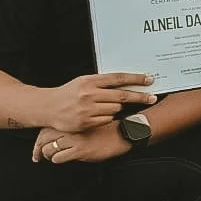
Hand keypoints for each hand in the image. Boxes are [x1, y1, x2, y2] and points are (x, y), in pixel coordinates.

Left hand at [32, 124, 129, 163]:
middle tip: (37, 156)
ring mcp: (74, 139)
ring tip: (51, 158)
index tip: (38, 146)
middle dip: (37, 149)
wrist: (123, 132)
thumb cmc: (107, 129)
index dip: (39, 139)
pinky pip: (59, 157)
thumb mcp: (87, 123)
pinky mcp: (80, 149)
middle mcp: (70, 128)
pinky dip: (57, 160)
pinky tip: (61, 159)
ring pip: (49, 149)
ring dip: (47, 156)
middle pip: (43, 138)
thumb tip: (59, 136)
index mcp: (72, 121)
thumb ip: (73, 127)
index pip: (46, 129)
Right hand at [40, 72, 155, 131]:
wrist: (48, 107)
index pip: (118, 78)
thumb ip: (101, 82)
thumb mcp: (82, 82)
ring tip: (103, 106)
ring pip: (115, 108)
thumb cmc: (68, 93)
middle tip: (152, 97)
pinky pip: (107, 120)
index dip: (135, 78)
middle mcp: (89, 94)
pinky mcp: (86, 122)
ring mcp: (88, 109)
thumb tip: (125, 82)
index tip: (149, 79)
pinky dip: (106, 117)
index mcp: (89, 81)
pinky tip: (97, 115)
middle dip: (139, 96)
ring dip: (115, 108)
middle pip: (122, 95)